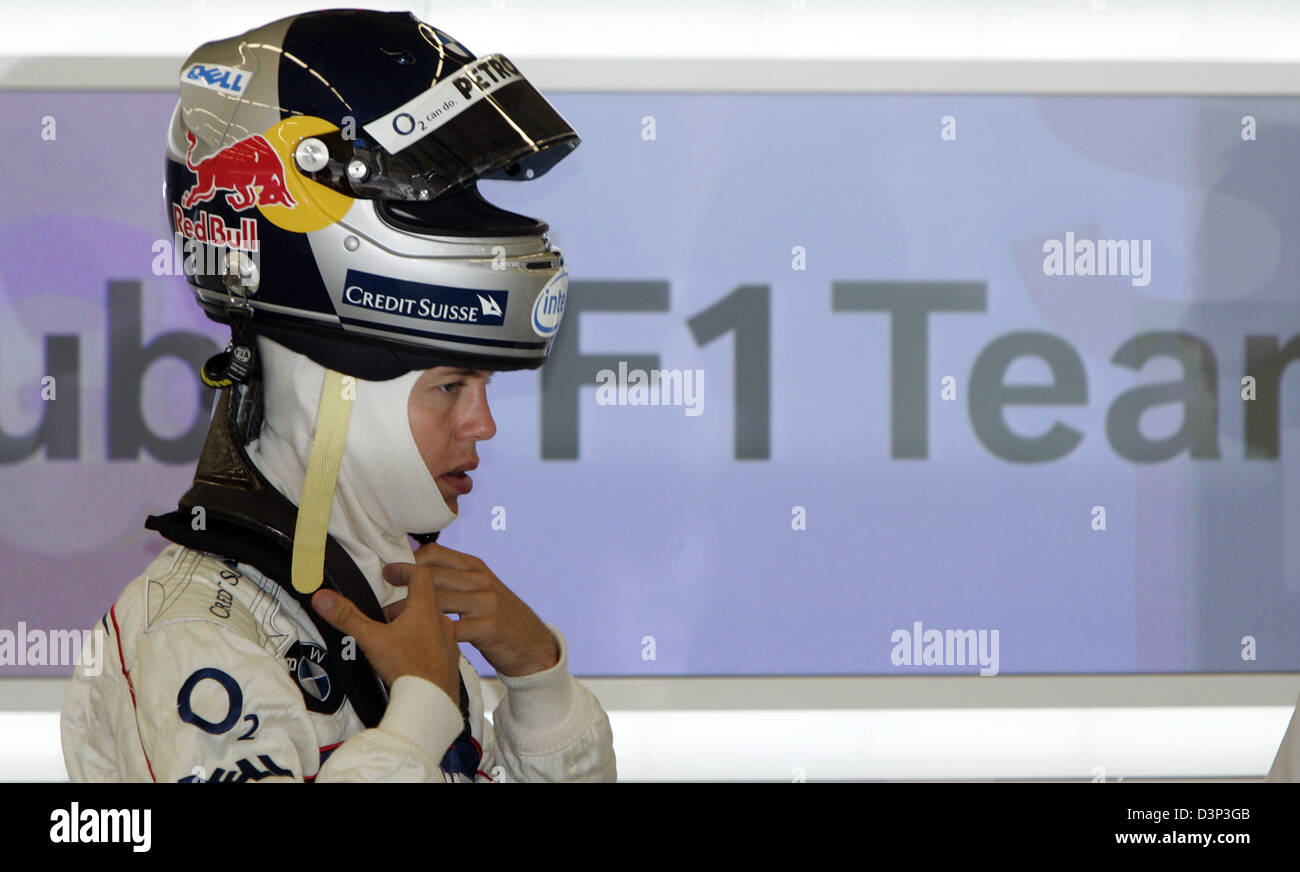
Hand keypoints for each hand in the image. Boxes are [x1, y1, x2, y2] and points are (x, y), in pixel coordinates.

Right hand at [311, 577, 460, 704]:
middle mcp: (442, 621)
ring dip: (412, 623)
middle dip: (400, 604)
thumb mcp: (372, 639)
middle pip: (424, 600)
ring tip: (391, 638)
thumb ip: (347, 617)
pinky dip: (422, 642)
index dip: (402, 569)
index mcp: (426, 608)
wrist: (432, 703)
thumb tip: (323, 597)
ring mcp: (449, 641)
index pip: (420, 574)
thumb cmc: (407, 668)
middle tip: (382, 616)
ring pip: (430, 622)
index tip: (387, 573)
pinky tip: (408, 658)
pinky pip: (437, 642)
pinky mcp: (450, 660)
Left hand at [384, 542, 558, 677]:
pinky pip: (453, 629)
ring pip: (438, 600)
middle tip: (381, 590)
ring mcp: (487, 603)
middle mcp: (481, 581)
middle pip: (433, 574)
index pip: (437, 553)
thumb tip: (419, 572)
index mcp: (477, 568)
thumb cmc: (501, 619)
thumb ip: (457, 580)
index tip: (390, 570)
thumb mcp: (483, 591)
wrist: (533, 644)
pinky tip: (415, 641)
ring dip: (408, 611)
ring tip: (388, 618)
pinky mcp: (490, 627)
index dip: (410, 559)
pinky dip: (432, 634)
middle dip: (403, 580)